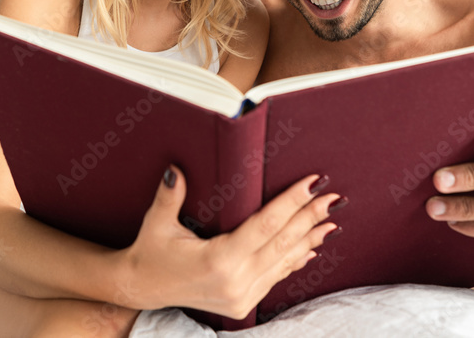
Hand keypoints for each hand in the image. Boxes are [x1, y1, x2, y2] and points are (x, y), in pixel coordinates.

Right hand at [119, 166, 341, 318]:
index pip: (265, 225)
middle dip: (309, 217)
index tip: (312, 183)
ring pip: (283, 262)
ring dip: (309, 239)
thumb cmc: (149, 252)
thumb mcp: (156, 223)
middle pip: (282, 243)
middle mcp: (235, 281)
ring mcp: (241, 296)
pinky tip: (310, 248)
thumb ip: (170, 196)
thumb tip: (176, 170)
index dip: (291, 202)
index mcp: (218, 260)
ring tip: (330, 221)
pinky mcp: (243, 302)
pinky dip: (294, 260)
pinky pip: (275, 277)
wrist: (141, 289)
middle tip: (332, 197)